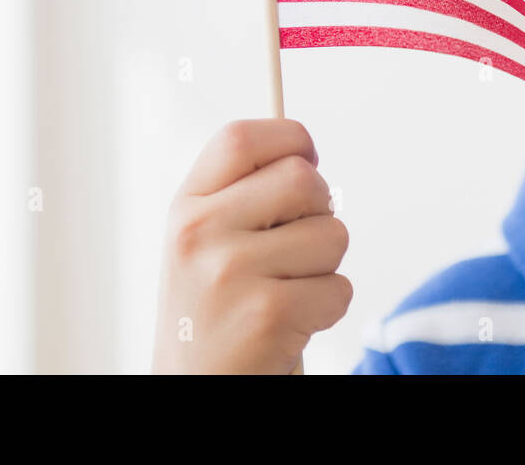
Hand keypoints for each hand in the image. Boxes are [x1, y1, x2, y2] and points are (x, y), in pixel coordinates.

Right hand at [152, 119, 352, 373]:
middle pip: (302, 179)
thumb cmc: (210, 311)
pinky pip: (339, 288)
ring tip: (289, 287)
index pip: (241, 138)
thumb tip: (306, 158)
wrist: (194, 385)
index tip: (307, 159)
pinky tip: (292, 321)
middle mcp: (201, 233)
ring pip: (332, 234)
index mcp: (185, 207)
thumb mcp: (200, 242)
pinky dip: (328, 306)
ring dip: (326, 265)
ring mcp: (232, 272)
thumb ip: (240, 194)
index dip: (288, 138)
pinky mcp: (269, 314)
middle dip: (320, 209)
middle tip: (300, 243)